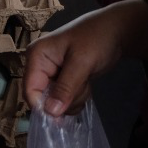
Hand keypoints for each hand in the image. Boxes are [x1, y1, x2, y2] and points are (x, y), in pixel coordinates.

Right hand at [23, 0, 147, 115]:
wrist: (116, 31)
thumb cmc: (97, 39)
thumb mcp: (81, 62)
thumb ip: (66, 88)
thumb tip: (50, 112)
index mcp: (37, 56)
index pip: (30, 90)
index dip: (43, 106)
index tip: (62, 116)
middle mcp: (40, 66)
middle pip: (43, 99)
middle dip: (65, 100)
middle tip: (83, 86)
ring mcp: (52, 73)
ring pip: (56, 102)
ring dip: (74, 98)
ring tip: (86, 80)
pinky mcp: (64, 79)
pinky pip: (66, 99)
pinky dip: (78, 96)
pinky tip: (87, 83)